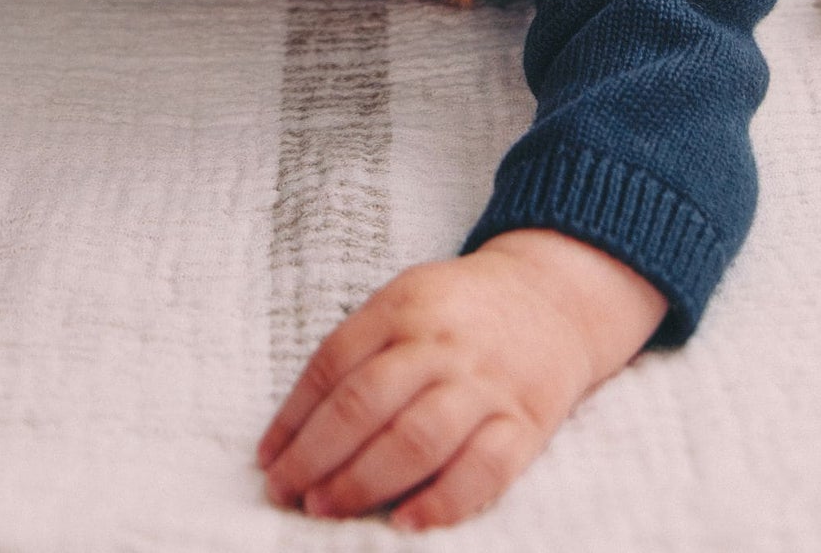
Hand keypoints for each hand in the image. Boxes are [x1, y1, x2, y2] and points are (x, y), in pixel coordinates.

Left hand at [256, 228, 666, 530]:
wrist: (554, 296)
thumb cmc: (460, 309)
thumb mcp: (405, 300)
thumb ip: (360, 349)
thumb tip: (299, 424)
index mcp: (403, 307)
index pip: (335, 363)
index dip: (294, 416)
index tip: (267, 459)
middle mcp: (441, 344)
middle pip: (367, 403)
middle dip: (317, 455)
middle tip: (286, 492)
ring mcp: (485, 384)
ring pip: (417, 439)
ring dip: (363, 481)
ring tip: (325, 509)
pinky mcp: (526, 423)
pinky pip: (484, 469)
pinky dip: (443, 502)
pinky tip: (405, 523)